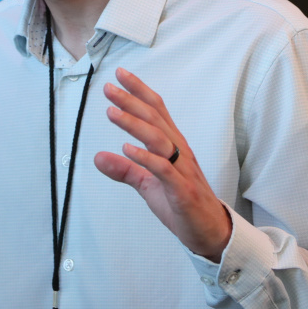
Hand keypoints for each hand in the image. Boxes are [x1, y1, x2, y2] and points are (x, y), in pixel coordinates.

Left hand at [94, 68, 232, 261]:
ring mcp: (182, 170)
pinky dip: (145, 157)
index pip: (156, 111)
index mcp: (173, 146)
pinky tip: (127, 148)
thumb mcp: (147, 185)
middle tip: (109, 88)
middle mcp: (179, 151)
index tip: (120, 75)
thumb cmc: (181, 203)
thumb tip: (97, 157)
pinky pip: (163, 169)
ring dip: (133, 124)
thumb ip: (125, 169)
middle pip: (155, 119)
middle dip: (131, 101)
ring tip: (112, 112)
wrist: (209, 232)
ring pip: (158, 139)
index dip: (139, 91)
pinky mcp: (182, 190)